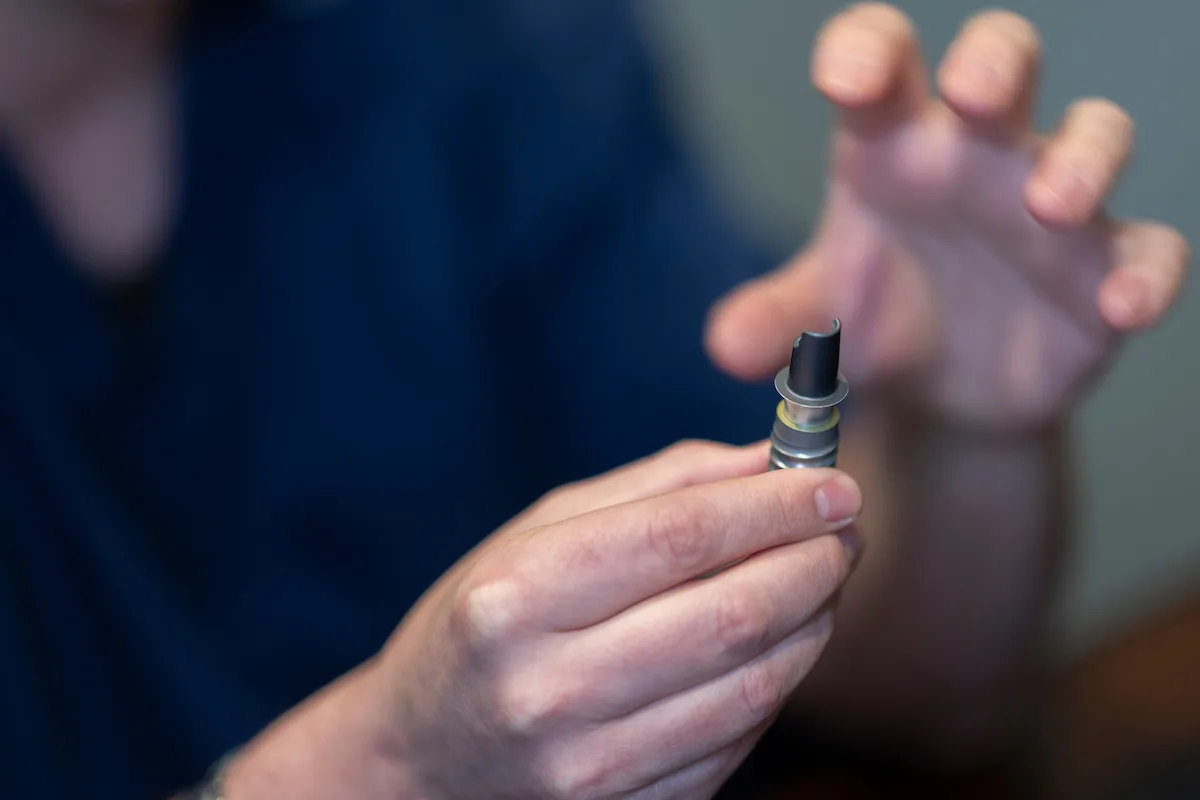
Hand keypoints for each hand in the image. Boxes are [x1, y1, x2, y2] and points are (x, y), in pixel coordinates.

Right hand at [370, 441, 861, 798]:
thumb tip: (765, 459)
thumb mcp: (536, 534)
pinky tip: (776, 642)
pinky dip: (777, 681)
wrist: (421, 761)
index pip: (677, 538)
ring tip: (821, 577)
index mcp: (516, 599)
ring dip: (813, 621)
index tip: (831, 482)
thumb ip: (654, 489)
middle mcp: (549, 691)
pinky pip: (740, 741)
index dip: (771, 505)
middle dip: (813, 560)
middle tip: (844, 528)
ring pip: (754, 686)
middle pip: (731, 615)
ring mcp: (591, 769)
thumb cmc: (482, 625)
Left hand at [706, 3, 1189, 431]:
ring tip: (1050, 203)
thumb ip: (774, 320)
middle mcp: (977, 156)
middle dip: (995, 63)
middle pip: (1002, 64)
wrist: (940, 392)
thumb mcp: (819, 318)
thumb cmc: (875, 319)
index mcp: (893, 145)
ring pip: (1094, 137)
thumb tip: (723, 346)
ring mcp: (1050, 207)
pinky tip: (1123, 305)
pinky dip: (1145, 271)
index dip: (870, 53)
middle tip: (975, 93)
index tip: (848, 78)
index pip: (884, 62)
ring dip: (1082, 158)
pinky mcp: (1103, 271)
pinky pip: (1149, 249)